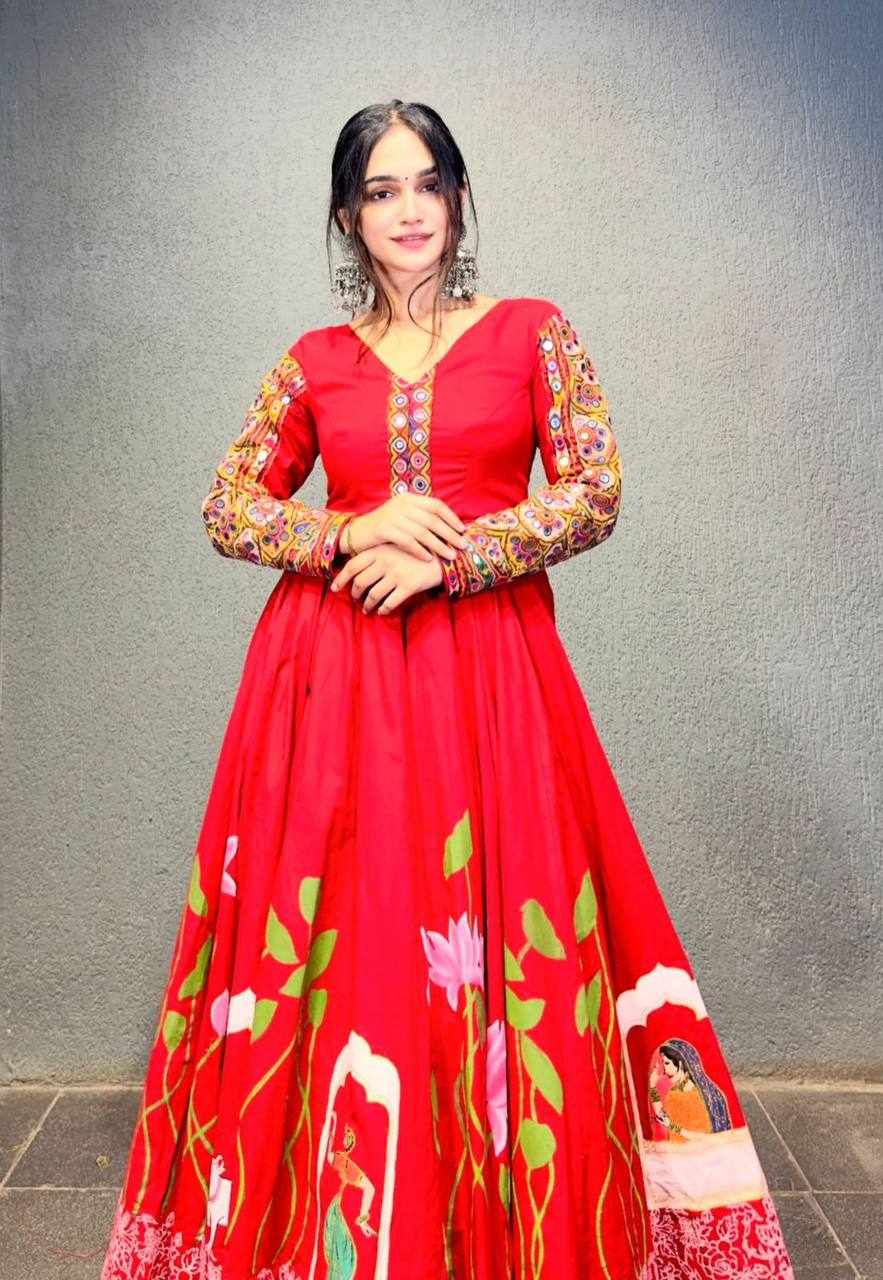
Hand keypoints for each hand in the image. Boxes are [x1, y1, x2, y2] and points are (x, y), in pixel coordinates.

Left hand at [330, 543, 443, 613]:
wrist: (443, 554)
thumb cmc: (417, 549)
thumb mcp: (397, 544)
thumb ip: (379, 552)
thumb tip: (359, 564)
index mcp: (380, 550)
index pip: (352, 565)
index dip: (341, 578)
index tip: (334, 587)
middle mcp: (385, 562)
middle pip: (360, 582)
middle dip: (354, 593)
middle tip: (354, 598)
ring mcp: (396, 574)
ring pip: (373, 595)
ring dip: (367, 605)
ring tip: (367, 609)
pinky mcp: (408, 586)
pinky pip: (389, 603)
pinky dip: (383, 609)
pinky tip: (382, 611)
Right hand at [347, 495, 468, 562]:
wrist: (356, 533)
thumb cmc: (385, 529)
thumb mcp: (403, 517)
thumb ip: (421, 518)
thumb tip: (448, 527)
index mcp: (409, 499)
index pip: (436, 505)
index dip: (451, 518)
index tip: (462, 530)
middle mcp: (402, 504)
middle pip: (432, 520)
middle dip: (450, 534)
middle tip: (462, 545)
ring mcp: (392, 516)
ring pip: (422, 532)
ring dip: (439, 545)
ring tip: (450, 555)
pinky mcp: (384, 529)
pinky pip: (408, 541)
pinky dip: (420, 551)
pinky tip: (429, 559)